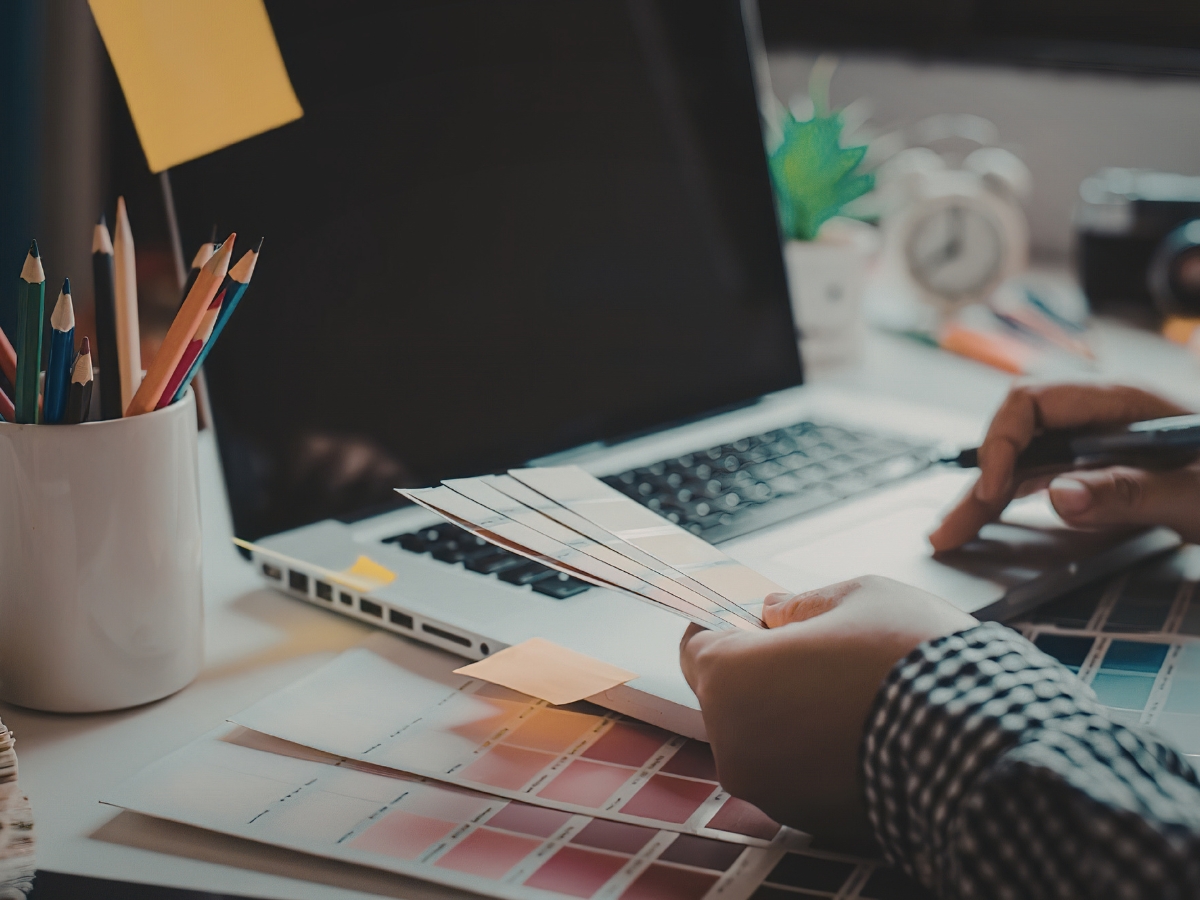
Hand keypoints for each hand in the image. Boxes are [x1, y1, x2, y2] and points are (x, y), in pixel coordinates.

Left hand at [679, 575, 975, 843]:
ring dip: (792, 717)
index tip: (767, 624)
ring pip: (764, 737)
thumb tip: (773, 613)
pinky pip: (797, 774)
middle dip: (764, 674)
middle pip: (730, 695)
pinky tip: (867, 736)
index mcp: (728, 677)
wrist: (982, 743)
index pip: (698, 645)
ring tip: (856, 697)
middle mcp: (732, 741)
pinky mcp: (807, 821)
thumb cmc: (910, 655)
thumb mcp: (858, 597)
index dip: (732, 628)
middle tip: (826, 657)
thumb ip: (800, 605)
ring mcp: (768, 789)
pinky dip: (818, 756)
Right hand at [929, 382, 1197, 551]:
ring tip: (951, 533)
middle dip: (980, 479)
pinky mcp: (1102, 469)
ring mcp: (1099, 442)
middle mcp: (1101, 416)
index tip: (995, 494)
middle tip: (949, 531)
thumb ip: (1129, 492)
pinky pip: (1042, 476)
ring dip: (986, 494)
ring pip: (1024, 459)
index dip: (1002, 444)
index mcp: (1122, 402)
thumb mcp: (1198, 495)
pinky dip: (1012, 500)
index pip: (1032, 401)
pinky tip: (989, 521)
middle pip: (1017, 433)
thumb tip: (1056, 496)